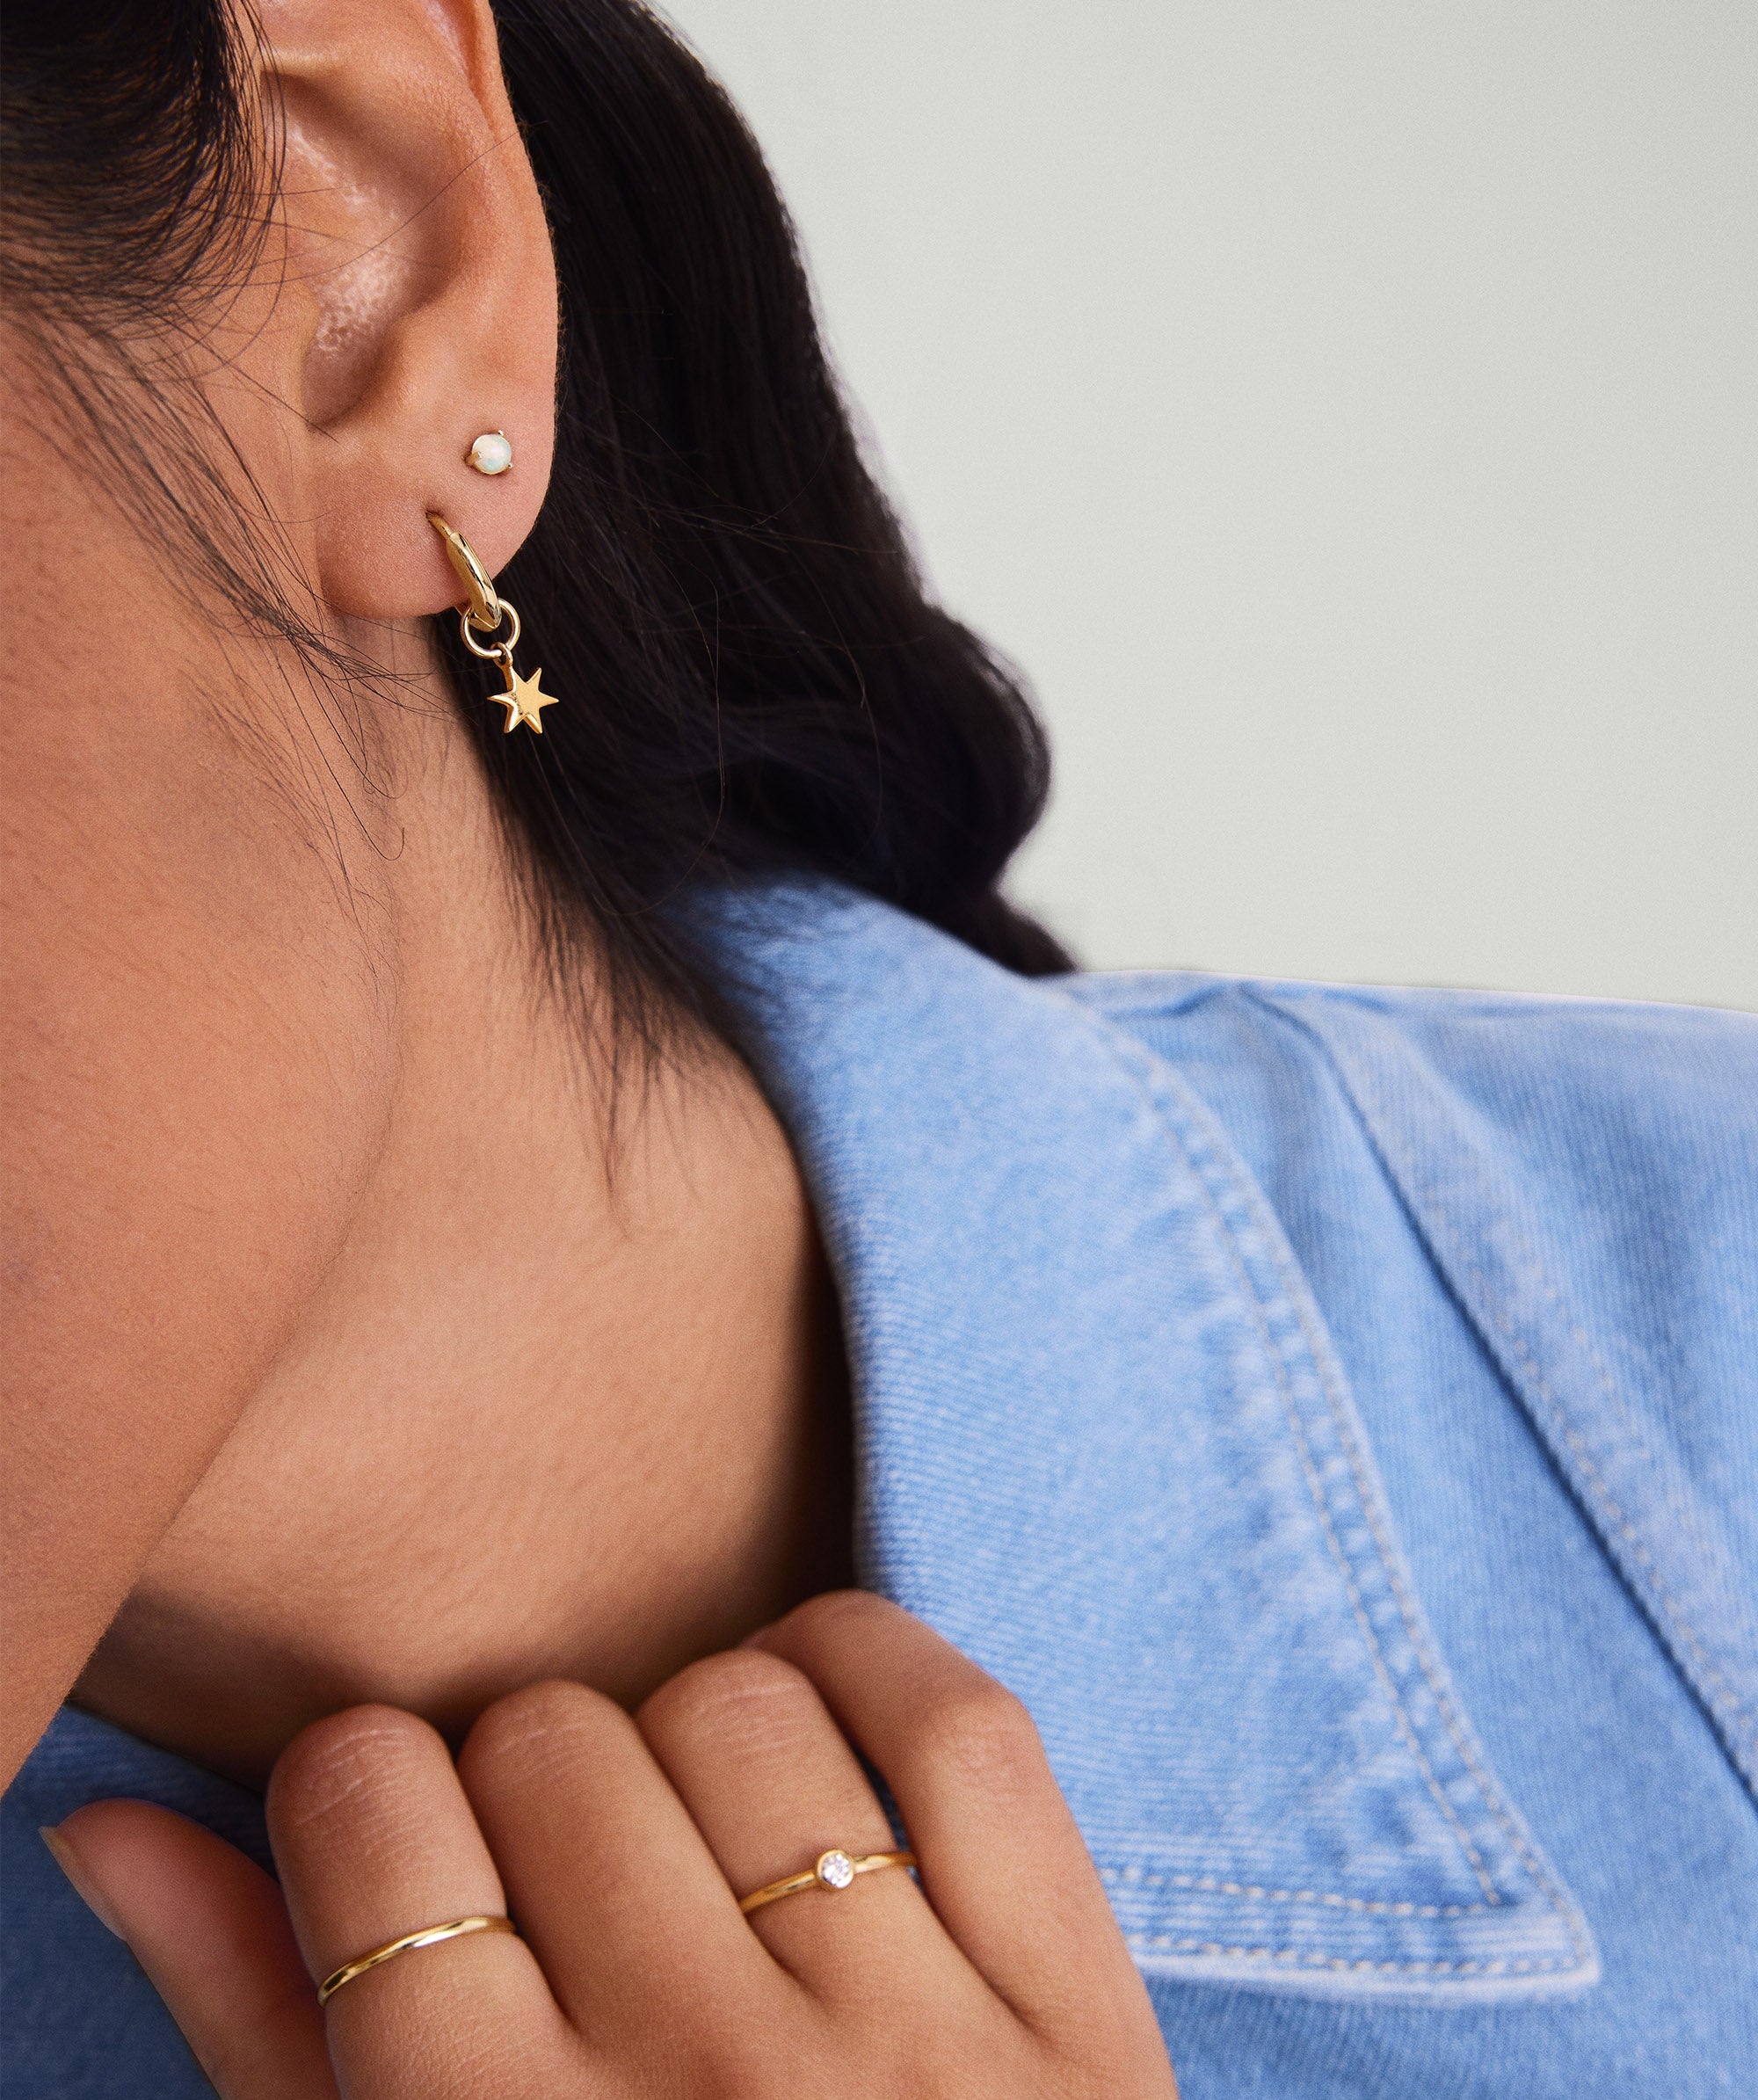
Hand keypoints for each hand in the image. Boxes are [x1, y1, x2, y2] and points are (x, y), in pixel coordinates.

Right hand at [52, 1592, 1176, 2096]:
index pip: (364, 1795)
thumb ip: (254, 2031)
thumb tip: (115, 1823)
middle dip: (527, 1780)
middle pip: (549, 1733)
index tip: (405, 1842)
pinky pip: (955, 1722)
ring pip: (737, 1703)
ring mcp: (905, 2046)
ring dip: (691, 1735)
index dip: (362, 1793)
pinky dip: (870, 1666)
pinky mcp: (1075, 2011)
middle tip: (563, 1878)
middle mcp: (697, 2092)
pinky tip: (816, 1716)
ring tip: (692, 1839)